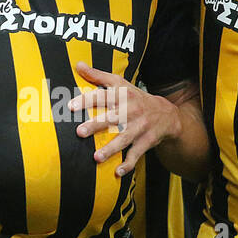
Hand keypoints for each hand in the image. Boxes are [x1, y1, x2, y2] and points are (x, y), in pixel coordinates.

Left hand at [67, 62, 180, 176]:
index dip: (87, 100)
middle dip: (96, 125)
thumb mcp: (120, 83)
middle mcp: (131, 111)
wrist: (166, 114)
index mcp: (123, 96)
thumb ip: (98, 75)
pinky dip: (128, 164)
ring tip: (96, 158)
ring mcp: (139, 128)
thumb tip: (77, 64)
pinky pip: (136, 154)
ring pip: (124, 139)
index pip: (103, 96)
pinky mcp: (146, 142)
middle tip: (79, 132)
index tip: (70, 106)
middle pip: (112, 118)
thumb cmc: (135, 98)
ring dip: (110, 149)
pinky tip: (117, 172)